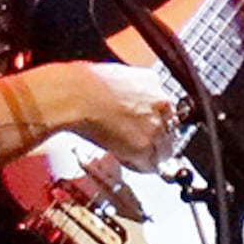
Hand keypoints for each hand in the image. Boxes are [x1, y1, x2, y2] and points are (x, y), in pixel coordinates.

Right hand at [63, 61, 180, 169]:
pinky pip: (149, 165)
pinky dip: (139, 166)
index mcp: (152, 82)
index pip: (164, 107)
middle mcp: (160, 104)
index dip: (153, 120)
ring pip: (164, 150)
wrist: (74, 96)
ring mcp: (154, 127)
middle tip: (139, 143)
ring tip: (132, 155)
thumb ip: (128, 92)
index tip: (145, 126)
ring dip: (149, 155)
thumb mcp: (115, 77)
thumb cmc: (82, 84)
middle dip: (156, 138)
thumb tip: (124, 102)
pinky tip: (127, 161)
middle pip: (169, 130)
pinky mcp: (142, 147)